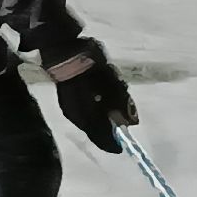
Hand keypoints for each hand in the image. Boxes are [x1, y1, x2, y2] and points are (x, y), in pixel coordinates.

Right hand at [43, 38, 136, 153]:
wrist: (65, 50)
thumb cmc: (92, 69)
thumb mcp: (114, 86)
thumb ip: (123, 105)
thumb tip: (132, 123)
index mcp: (87, 116)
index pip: (101, 137)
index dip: (113, 143)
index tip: (122, 146)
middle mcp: (76, 116)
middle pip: (95, 129)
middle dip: (109, 126)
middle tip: (122, 120)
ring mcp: (69, 106)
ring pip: (89, 119)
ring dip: (102, 116)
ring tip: (113, 103)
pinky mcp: (65, 97)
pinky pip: (82, 111)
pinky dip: (93, 109)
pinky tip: (99, 98)